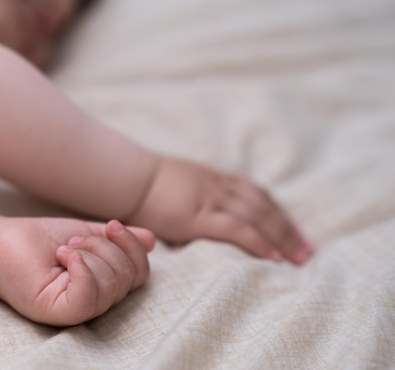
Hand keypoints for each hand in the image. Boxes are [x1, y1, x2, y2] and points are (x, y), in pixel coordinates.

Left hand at [0, 218, 154, 325]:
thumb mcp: (88, 233)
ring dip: (89, 253)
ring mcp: (76, 310)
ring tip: (64, 248)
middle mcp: (94, 302)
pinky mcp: (57, 312)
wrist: (1, 241)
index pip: (139, 274)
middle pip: (128, 277)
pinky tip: (66, 256)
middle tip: (74, 240)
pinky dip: (82, 270)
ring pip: (110, 286)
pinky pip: (87, 299)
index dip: (133, 247)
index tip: (110, 225)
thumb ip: (117, 239)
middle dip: (105, 246)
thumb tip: (151, 240)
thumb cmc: (41, 240)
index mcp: (104, 284)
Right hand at [128, 158, 312, 263]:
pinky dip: (257, 241)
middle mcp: (218, 187)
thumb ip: (198, 197)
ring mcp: (209, 200)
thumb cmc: (148, 187)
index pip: (257, 194)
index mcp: (215, 180)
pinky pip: (235, 228)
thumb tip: (208, 216)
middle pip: (263, 206)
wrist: (128, 179)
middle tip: (307, 251)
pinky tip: (271, 256)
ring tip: (298, 258)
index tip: (295, 231)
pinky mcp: (197, 216)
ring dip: (281, 237)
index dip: (278, 213)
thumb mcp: (180, 185)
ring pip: (256, 216)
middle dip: (288, 228)